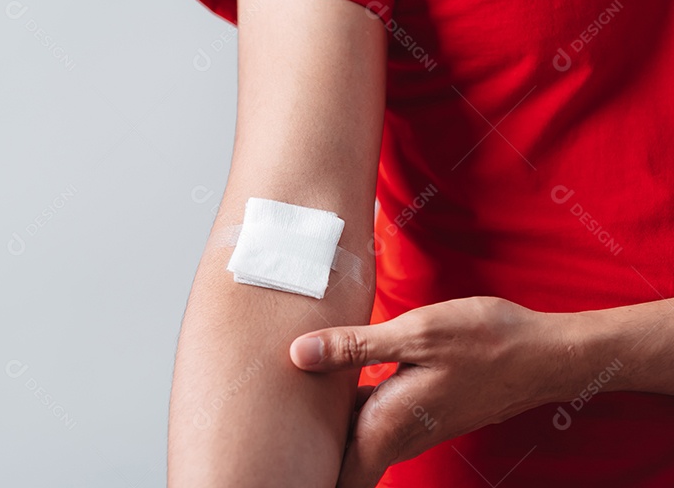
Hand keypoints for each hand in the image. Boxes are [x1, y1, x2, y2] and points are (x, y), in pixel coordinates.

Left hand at [289, 296, 582, 487]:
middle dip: (305, 460)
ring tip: (281, 419)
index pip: (336, 475)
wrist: (542, 353)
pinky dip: (342, 412)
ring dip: (321, 435)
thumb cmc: (484, 341)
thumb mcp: (415, 334)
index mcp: (387, 425)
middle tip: (264, 453)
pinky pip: (366, 419)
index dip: (304, 478)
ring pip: (350, 441)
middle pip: (338, 463)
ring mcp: (406, 424)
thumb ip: (353, 347)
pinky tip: (321, 383)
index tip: (273, 474)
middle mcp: (394, 434)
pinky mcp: (414, 408)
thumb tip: (297, 355)